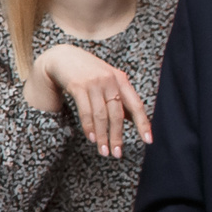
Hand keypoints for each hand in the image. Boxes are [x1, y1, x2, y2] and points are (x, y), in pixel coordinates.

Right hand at [25, 46, 152, 157]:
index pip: (136, 105)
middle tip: (117, 154)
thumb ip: (119, 97)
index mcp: (121, 80)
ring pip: (101, 116)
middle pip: (117, 114)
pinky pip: (85, 111)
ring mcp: (94, 83)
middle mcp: (110, 80)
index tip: (148, 141)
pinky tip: (91, 137)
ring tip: (103, 150)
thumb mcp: (108, 80)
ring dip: (102, 136)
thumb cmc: (88, 72)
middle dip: (117, 136)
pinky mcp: (78, 86)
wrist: (63, 57)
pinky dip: (89, 127)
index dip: (143, 124)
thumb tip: (132, 120)